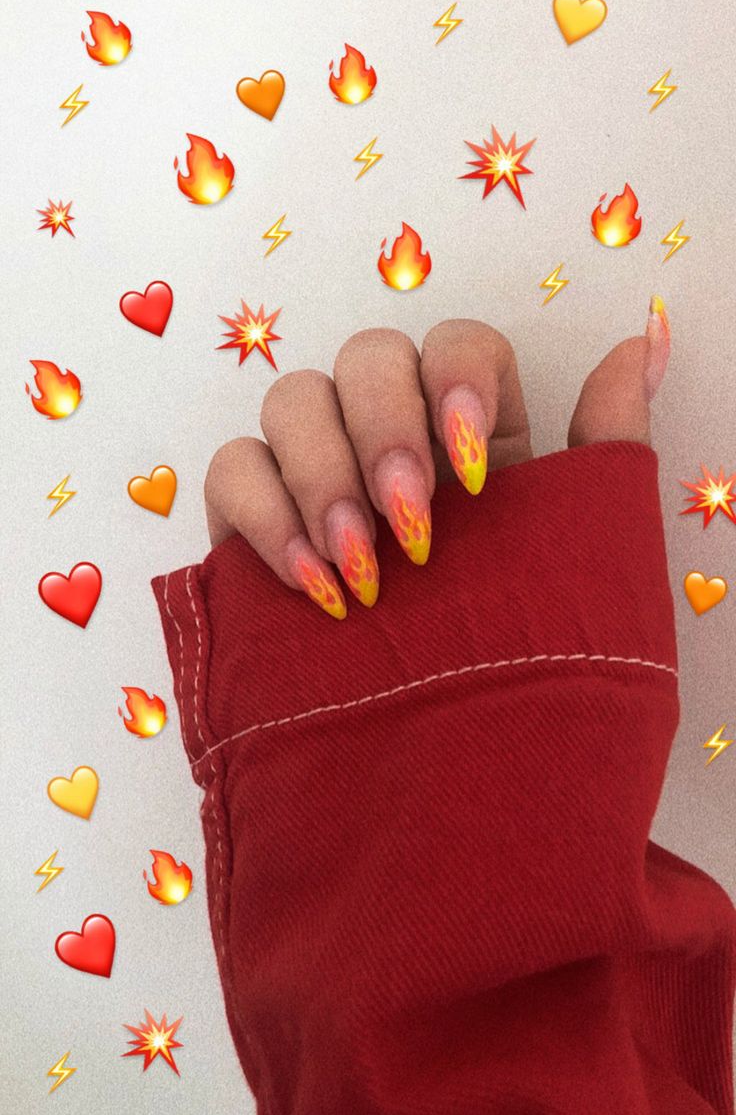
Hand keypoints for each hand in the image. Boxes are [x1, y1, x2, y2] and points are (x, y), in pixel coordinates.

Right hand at [204, 299, 669, 618]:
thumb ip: (608, 443)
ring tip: (361, 567)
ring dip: (324, 475)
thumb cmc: (522, 660)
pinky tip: (313, 586)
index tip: (471, 471)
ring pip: (293, 398)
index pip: (455, 345)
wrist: (451, 774)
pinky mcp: (252, 522)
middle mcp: (392, 438)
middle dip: (384, 431)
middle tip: (409, 524)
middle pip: (368, 356)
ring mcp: (316, 474)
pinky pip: (232, 469)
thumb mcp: (584, 553)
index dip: (455, 379)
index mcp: (474, 434)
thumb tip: (641, 340)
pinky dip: (266, 517)